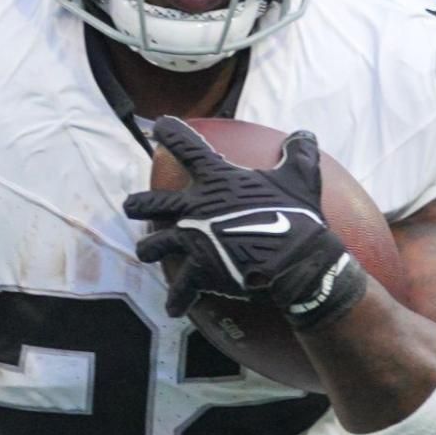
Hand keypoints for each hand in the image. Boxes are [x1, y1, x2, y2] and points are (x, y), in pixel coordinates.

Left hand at [123, 116, 365, 327]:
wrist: (296, 262)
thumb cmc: (297, 216)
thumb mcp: (301, 177)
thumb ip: (298, 153)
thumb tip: (304, 134)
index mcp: (216, 180)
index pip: (187, 147)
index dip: (170, 133)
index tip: (158, 126)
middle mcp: (194, 208)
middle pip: (150, 204)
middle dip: (137, 205)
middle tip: (132, 206)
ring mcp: (191, 241)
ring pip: (152, 247)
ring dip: (150, 250)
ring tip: (149, 254)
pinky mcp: (198, 271)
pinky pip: (179, 289)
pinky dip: (177, 300)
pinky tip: (174, 308)